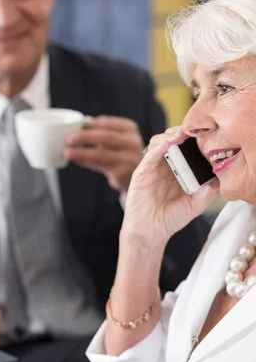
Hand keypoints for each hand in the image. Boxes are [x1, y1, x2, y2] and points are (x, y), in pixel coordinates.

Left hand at [64, 115, 143, 190]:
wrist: (133, 174)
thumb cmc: (120, 152)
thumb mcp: (116, 138)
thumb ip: (100, 132)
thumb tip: (75, 129)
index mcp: (130, 128)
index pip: (107, 123)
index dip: (91, 124)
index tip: (77, 126)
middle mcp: (132, 142)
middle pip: (105, 137)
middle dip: (84, 137)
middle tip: (69, 139)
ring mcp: (129, 158)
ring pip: (101, 153)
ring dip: (81, 152)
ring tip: (67, 152)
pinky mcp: (122, 172)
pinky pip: (100, 166)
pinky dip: (86, 162)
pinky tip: (77, 160)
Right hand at [123, 127, 219, 242]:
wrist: (151, 233)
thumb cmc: (171, 218)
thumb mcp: (196, 204)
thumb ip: (208, 190)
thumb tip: (220, 176)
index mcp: (177, 170)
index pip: (184, 146)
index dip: (193, 138)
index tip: (205, 132)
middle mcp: (164, 165)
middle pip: (171, 139)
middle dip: (182, 131)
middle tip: (194, 129)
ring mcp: (152, 168)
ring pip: (158, 142)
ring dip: (170, 135)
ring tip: (182, 134)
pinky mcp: (141, 173)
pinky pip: (149, 156)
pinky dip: (158, 147)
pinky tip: (168, 143)